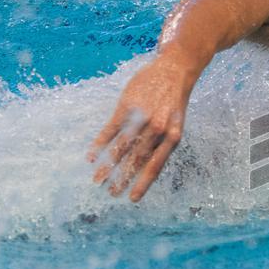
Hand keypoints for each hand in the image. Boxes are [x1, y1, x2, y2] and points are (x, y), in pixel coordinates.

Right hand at [89, 54, 195, 201]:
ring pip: (122, 147)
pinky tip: (91, 156)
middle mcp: (158, 129)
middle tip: (111, 193)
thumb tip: (148, 165)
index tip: (132, 199)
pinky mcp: (128, 106)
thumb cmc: (175, 100)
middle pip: (136, 160)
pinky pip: (111, 129)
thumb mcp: (177, 123)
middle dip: (122, 178)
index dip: (143, 183)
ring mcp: (142, 117)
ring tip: (97, 180)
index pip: (156, 166)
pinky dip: (100, 143)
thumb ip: (163, 142)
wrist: (176, 69)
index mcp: (173, 137)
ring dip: (108, 165)